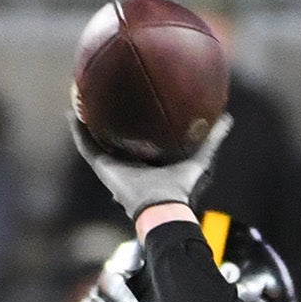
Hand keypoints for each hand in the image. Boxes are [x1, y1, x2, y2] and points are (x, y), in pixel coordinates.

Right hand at [71, 112, 232, 218]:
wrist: (163, 207)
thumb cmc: (181, 187)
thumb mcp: (200, 158)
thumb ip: (213, 139)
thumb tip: (228, 118)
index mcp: (149, 159)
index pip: (139, 137)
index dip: (136, 119)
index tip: (134, 98)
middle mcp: (128, 162)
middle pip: (114, 136)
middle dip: (109, 117)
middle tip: (103, 94)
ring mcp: (113, 165)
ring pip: (96, 138)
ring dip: (88, 120)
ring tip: (81, 98)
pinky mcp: (102, 168)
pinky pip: (86, 146)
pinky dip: (78, 130)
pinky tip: (72, 112)